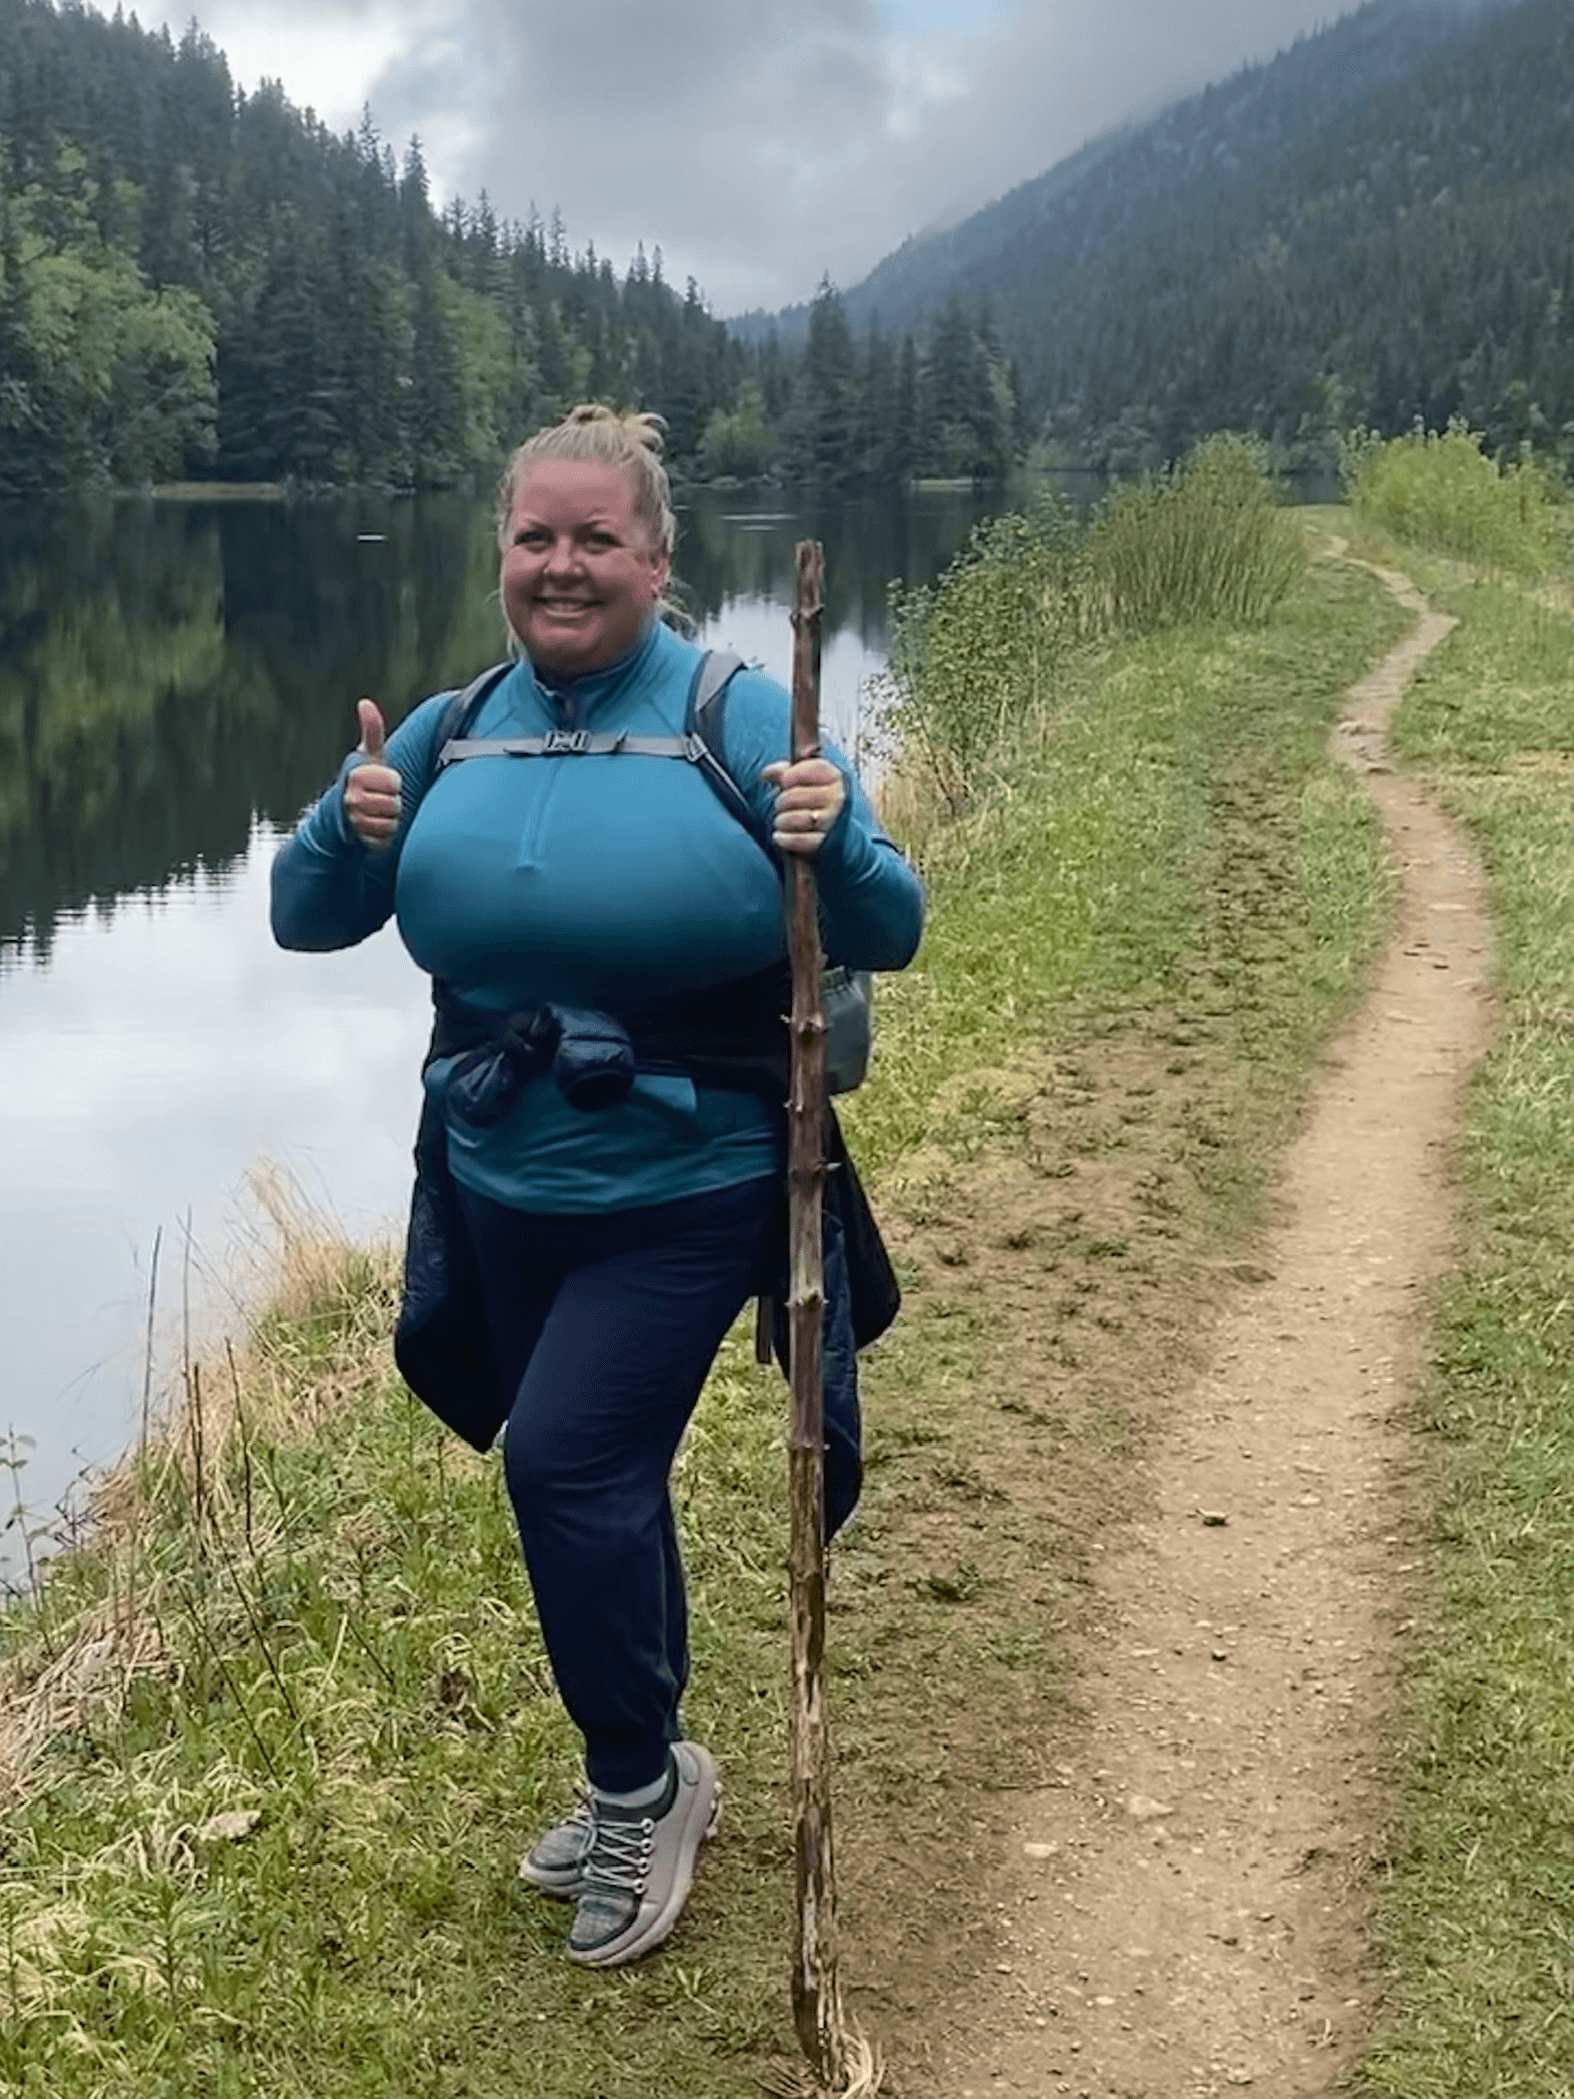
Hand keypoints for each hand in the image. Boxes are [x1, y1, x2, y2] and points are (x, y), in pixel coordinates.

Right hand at [344, 700, 401, 849]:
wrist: (343, 816)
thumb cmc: (364, 780)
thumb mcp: (369, 755)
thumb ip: (372, 731)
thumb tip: (365, 703)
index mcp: (355, 776)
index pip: (392, 781)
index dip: (394, 782)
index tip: (386, 781)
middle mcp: (351, 799)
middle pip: (394, 803)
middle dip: (394, 801)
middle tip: (384, 798)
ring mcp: (355, 822)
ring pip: (392, 822)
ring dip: (392, 819)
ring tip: (381, 813)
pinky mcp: (361, 842)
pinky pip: (387, 840)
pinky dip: (387, 836)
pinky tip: (378, 829)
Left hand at [763, 757, 844, 855]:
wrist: (822, 831)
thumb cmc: (808, 799)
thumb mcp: (799, 779)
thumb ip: (785, 771)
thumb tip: (766, 773)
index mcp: (833, 777)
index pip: (804, 772)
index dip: (789, 776)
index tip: (786, 782)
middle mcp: (837, 798)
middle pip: (794, 796)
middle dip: (781, 802)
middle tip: (781, 806)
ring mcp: (832, 821)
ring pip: (797, 819)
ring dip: (782, 821)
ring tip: (780, 822)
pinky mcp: (824, 842)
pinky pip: (799, 840)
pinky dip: (784, 839)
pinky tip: (779, 837)